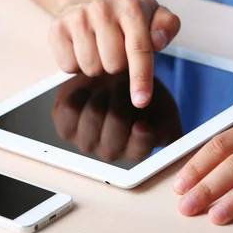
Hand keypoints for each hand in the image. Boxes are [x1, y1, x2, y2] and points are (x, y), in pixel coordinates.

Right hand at [49, 0, 180, 108]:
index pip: (139, 49)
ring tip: (98, 50)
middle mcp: (102, 9)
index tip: (141, 101)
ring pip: (91, 68)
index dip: (140, 78)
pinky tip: (81, 50)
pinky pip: (68, 66)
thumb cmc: (125, 16)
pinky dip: (76, 65)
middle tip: (115, 52)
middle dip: (118, 66)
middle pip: (113, 65)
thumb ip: (167, 26)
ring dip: (97, 67)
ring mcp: (77, 18)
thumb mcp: (153, 15)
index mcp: (131, 7)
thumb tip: (158, 41)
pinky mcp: (57, 29)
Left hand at [52, 72, 181, 161]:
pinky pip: (70, 108)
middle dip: (123, 98)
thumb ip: (167, 124)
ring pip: (94, 114)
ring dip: (102, 94)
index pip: (138, 150)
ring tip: (107, 88)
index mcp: (136, 150)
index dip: (140, 137)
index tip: (142, 122)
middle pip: (116, 123)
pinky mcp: (65, 127)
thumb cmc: (139, 96)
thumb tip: (154, 134)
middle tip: (124, 86)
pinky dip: (80, 93)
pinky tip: (87, 92)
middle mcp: (110, 151)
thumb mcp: (163, 108)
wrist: (112, 81)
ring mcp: (85, 141)